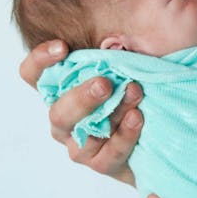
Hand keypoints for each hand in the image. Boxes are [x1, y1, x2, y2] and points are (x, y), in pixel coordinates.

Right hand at [19, 40, 142, 185]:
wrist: (162, 130)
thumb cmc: (136, 87)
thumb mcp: (126, 60)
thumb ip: (113, 46)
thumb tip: (113, 34)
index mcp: (62, 90)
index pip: (34, 76)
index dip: (40, 61)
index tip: (62, 47)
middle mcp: (65, 119)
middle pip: (58, 112)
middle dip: (81, 97)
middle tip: (105, 83)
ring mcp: (81, 144)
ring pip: (84, 133)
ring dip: (111, 111)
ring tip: (135, 92)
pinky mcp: (103, 163)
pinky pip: (108, 154)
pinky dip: (124, 135)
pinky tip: (137, 117)